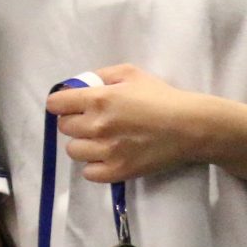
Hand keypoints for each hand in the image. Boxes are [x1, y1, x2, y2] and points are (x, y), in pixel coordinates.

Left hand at [46, 64, 216, 183]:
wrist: (190, 126)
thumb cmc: (162, 97)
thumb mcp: (131, 73)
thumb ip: (101, 75)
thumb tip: (80, 84)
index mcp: (98, 99)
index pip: (55, 104)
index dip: (62, 103)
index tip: (70, 105)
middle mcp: (97, 126)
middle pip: (64, 127)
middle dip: (74, 121)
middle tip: (92, 120)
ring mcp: (107, 151)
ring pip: (73, 150)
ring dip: (83, 144)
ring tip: (100, 140)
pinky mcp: (118, 172)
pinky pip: (89, 173)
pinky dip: (94, 166)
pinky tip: (107, 156)